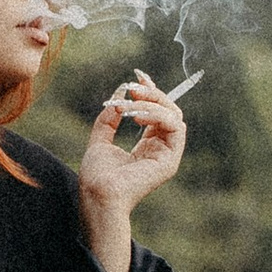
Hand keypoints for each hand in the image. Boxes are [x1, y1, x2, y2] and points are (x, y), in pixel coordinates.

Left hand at [81, 75, 187, 209]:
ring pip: (174, 115)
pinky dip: (157, 115)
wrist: (97, 195)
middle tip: (133, 88)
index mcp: (148, 145)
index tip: (137, 76)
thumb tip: (121, 92)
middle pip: (169, 110)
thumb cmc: (97, 176)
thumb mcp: (100, 138)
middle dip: (153, 93)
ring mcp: (167, 155)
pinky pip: (175, 127)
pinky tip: (137, 116)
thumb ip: (110, 117)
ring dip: (153, 103)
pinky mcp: (170, 160)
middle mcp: (161, 149)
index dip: (151, 92)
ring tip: (131, 105)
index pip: (158, 112)